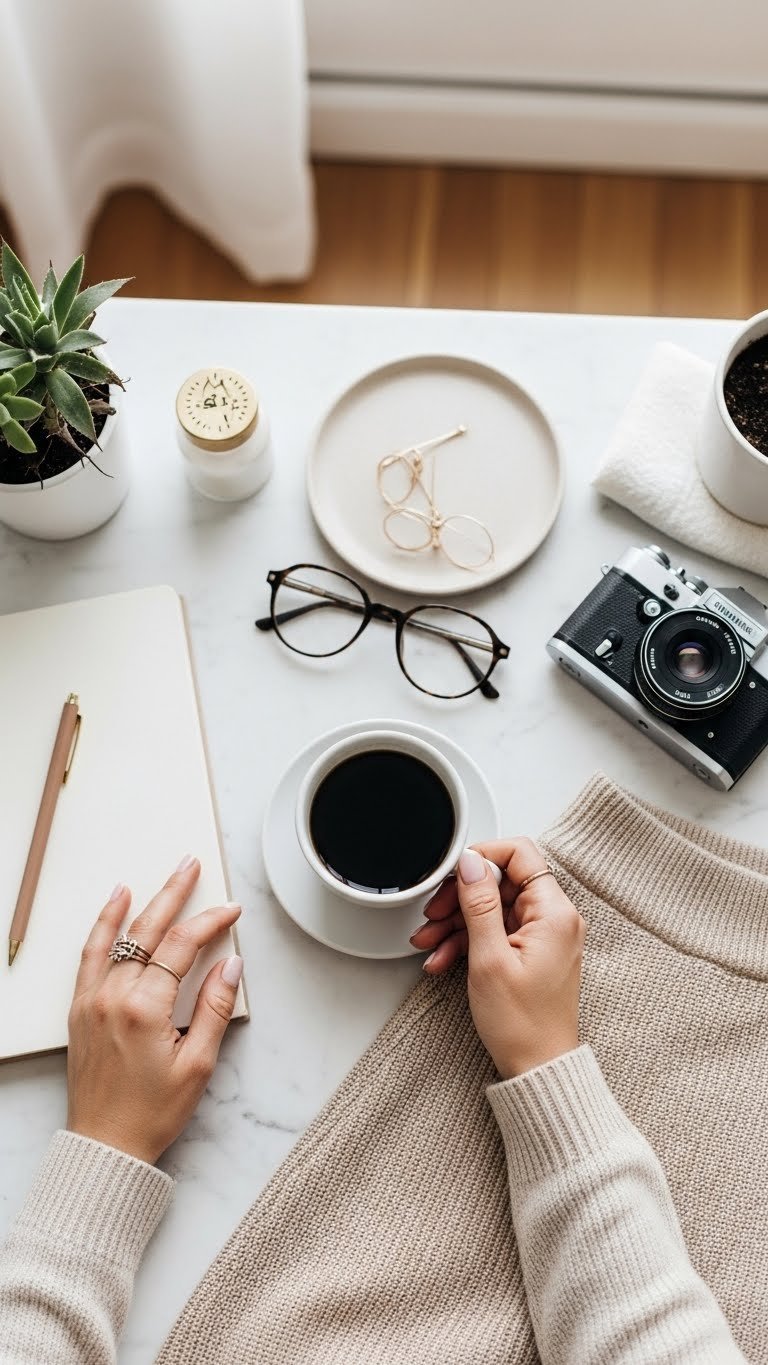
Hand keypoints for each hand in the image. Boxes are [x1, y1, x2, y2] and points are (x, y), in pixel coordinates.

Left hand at [66, 857, 242, 1164]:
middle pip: (148, 931)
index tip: (230, 911)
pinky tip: (114, 906)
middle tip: (191, 866)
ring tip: (159, 877)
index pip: (181, 947)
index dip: (210, 923)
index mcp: (144, 1009)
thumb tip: (230, 965)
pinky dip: (102, 926)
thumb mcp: (198, 1065)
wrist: (106, 1145)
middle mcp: (112, 997)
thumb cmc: (151, 1113)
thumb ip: (215, 1009)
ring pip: (117, 937)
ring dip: (140, 902)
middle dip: (175, 894)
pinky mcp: (80, 1010)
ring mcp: (91, 1001)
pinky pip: (90, 955)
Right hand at [409, 840, 584, 1078]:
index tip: (453, 872)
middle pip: (501, 882)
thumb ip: (479, 904)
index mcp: (554, 913)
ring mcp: (543, 936)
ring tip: (430, 943)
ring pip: (492, 908)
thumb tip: (470, 863)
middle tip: (434, 914)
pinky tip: (443, 959)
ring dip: (457, 922)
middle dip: (461, 897)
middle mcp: (554, 919)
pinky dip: (468, 941)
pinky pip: (496, 932)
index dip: (482, 857)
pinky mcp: (531, 952)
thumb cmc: (523, 1025)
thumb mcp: (489, 958)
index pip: (520, 854)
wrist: (538, 1069)